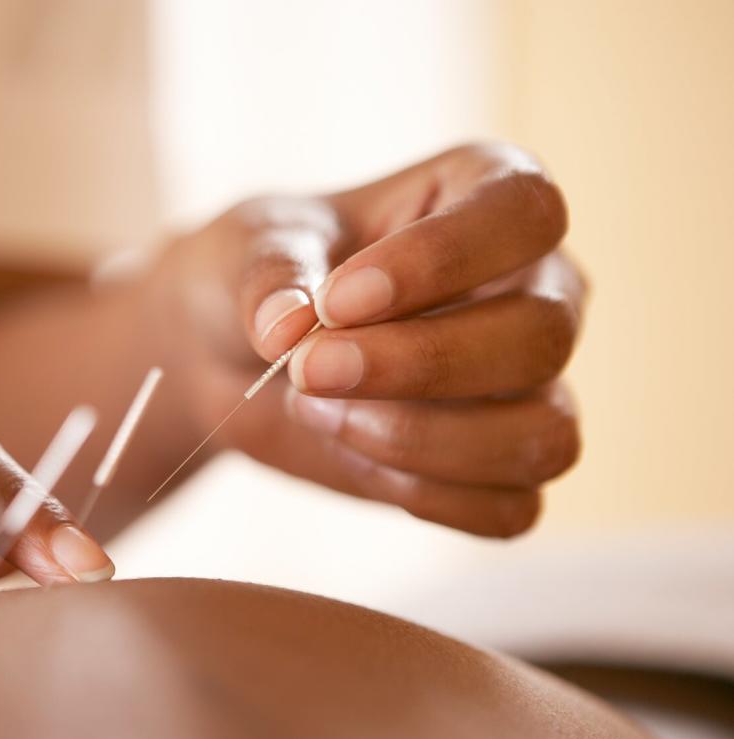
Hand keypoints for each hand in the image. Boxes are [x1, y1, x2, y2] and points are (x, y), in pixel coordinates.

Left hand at [147, 143, 584, 535]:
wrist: (231, 351)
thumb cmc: (261, 273)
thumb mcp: (246, 247)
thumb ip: (270, 275)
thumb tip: (286, 328)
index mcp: (489, 194)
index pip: (523, 214)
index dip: (439, 260)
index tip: (337, 299)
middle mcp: (534, 287)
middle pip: (541, 335)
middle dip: (419, 364)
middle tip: (307, 370)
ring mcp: (531, 385)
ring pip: (544, 433)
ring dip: (424, 440)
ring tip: (320, 413)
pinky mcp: (502, 468)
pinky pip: (511, 508)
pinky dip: (426, 495)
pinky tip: (351, 455)